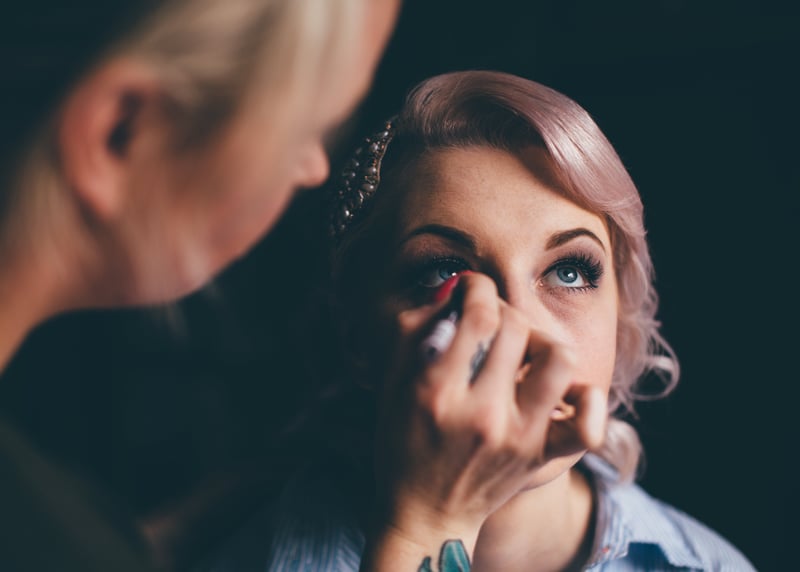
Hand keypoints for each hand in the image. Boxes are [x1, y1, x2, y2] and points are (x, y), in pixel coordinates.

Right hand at [361, 272, 605, 570]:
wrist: (425, 513)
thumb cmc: (402, 442)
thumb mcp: (392, 384)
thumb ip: (417, 331)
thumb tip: (454, 290)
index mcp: (437, 392)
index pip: (477, 314)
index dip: (476, 287)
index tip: (469, 289)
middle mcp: (481, 413)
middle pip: (516, 327)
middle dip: (502, 308)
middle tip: (488, 319)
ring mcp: (517, 436)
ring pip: (558, 357)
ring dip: (540, 341)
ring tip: (521, 351)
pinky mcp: (540, 456)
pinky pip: (586, 425)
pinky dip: (586, 400)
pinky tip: (561, 390)